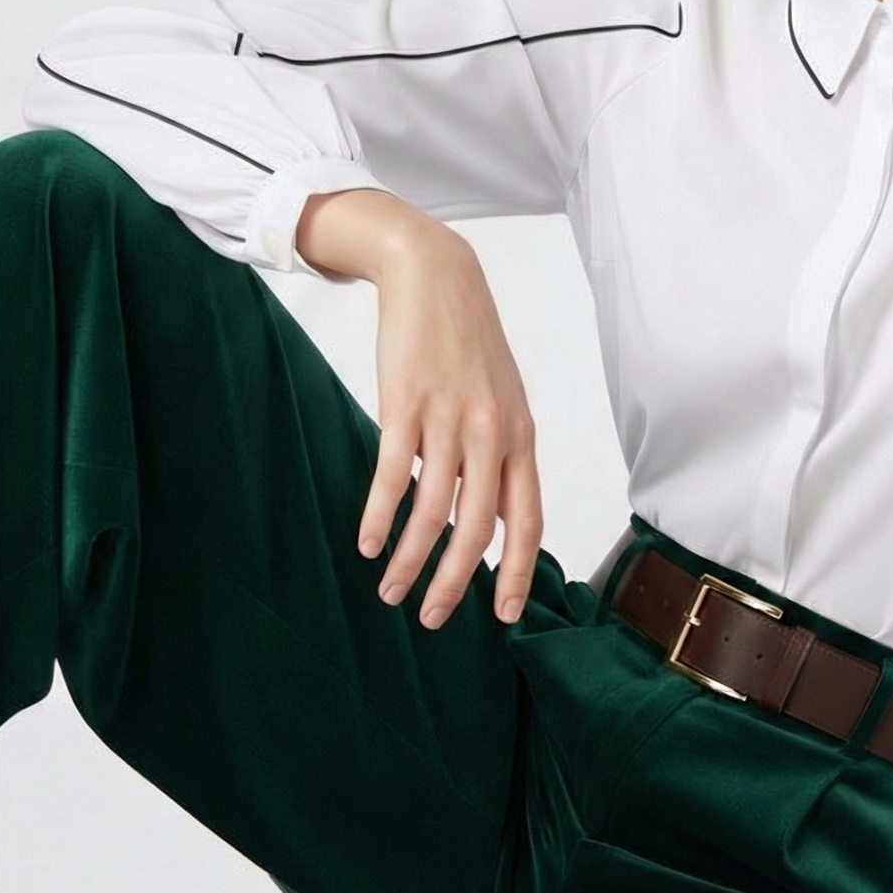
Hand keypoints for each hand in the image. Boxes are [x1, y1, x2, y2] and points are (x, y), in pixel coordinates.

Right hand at [296, 189, 542, 629]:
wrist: (436, 274)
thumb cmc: (468, 342)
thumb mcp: (503, 399)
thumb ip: (502, 457)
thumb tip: (493, 519)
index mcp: (521, 437)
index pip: (527, 521)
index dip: (517, 572)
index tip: (502, 616)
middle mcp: (492, 434)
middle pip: (477, 529)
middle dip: (454, 584)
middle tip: (431, 619)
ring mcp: (449, 420)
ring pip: (432, 512)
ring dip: (407, 561)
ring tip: (388, 591)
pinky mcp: (405, 405)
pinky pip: (392, 476)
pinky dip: (377, 516)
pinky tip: (365, 543)